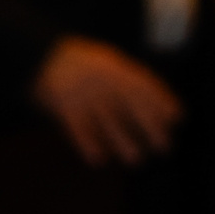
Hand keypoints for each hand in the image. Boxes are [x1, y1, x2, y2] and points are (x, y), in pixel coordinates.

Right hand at [31, 35, 182, 167]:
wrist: (37, 54)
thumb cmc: (77, 65)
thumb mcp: (105, 62)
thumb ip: (128, 80)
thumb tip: (159, 106)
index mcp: (111, 65)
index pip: (141, 81)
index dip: (161, 99)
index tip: (178, 117)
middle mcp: (99, 77)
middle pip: (128, 101)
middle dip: (148, 123)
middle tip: (164, 147)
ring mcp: (80, 91)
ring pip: (105, 117)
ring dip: (121, 139)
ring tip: (136, 159)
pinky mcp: (61, 104)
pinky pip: (76, 127)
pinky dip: (86, 142)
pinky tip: (97, 159)